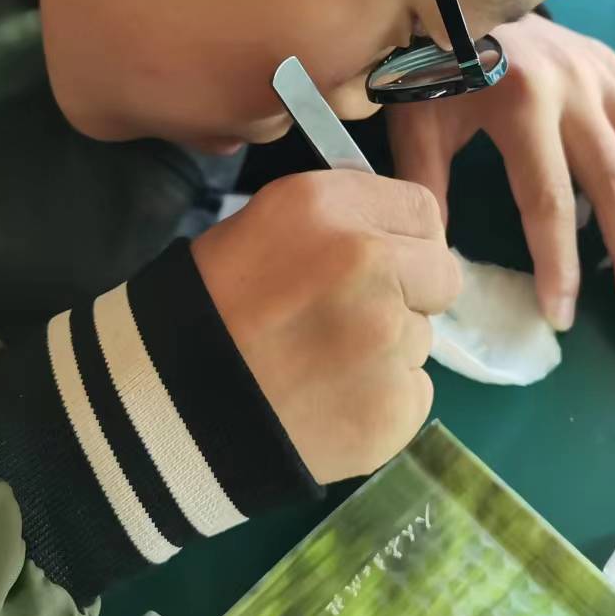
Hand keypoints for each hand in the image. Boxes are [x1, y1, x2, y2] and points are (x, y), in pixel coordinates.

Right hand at [192, 170, 461, 483]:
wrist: (172, 403)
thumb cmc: (216, 305)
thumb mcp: (268, 223)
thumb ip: (345, 217)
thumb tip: (405, 235)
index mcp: (329, 208)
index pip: (422, 210)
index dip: (403, 238)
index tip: (382, 260)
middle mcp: (370, 262)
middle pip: (442, 274)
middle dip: (410, 292)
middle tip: (353, 317)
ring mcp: (388, 340)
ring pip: (421, 338)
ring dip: (387, 350)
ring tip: (322, 364)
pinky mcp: (395, 407)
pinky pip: (413, 394)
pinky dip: (381, 400)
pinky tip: (330, 401)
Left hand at [387, 14, 614, 333]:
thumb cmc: (430, 60)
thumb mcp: (416, 119)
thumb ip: (427, 182)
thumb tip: (437, 255)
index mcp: (521, 104)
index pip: (547, 199)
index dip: (557, 261)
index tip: (562, 316)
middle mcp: (574, 88)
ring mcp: (602, 73)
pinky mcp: (614, 63)